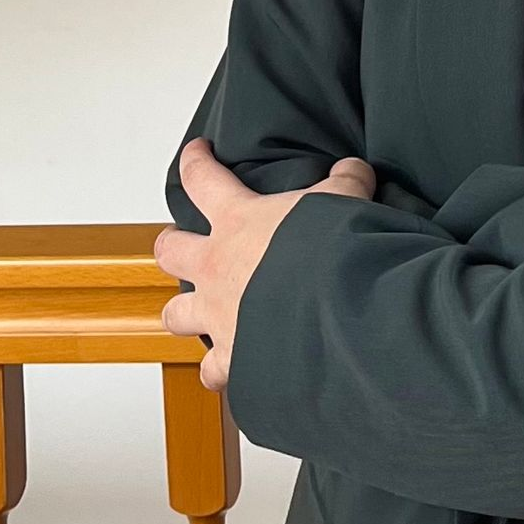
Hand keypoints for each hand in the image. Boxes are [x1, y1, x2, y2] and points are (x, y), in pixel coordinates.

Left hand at [154, 137, 376, 390]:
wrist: (334, 310)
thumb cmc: (331, 251)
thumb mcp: (344, 198)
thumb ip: (346, 180)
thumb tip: (353, 168)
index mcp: (238, 221)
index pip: (202, 179)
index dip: (195, 161)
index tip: (195, 152)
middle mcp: (216, 268)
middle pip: (169, 251)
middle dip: (172, 244)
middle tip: (180, 241)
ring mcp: (218, 315)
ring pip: (175, 316)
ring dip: (183, 312)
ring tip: (195, 313)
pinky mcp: (233, 357)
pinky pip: (214, 371)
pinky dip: (221, 370)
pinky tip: (232, 368)